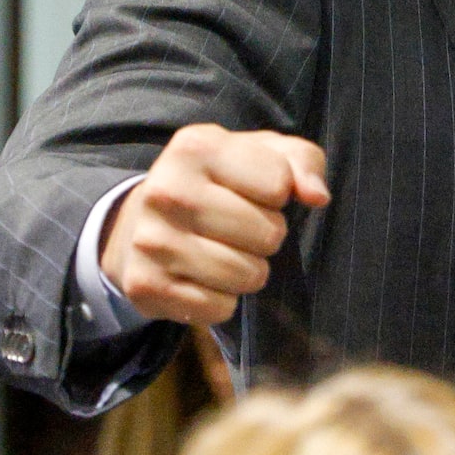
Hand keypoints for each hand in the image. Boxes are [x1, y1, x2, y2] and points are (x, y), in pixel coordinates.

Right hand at [100, 124, 329, 325]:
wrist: (136, 224)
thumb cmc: (215, 185)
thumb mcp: (259, 155)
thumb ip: (302, 161)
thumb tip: (318, 196)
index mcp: (195, 147)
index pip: (279, 184)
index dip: (277, 194)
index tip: (252, 193)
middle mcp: (166, 190)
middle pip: (269, 234)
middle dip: (266, 235)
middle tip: (240, 228)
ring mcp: (151, 241)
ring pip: (247, 276)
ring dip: (248, 271)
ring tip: (223, 252)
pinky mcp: (145, 286)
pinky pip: (219, 308)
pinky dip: (220, 300)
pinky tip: (200, 278)